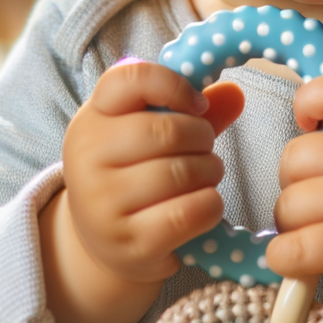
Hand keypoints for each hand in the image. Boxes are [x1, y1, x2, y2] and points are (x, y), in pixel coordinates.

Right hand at [60, 60, 245, 283]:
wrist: (105, 243)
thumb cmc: (133, 177)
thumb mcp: (147, 136)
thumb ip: (189, 113)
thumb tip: (236, 94)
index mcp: (92, 119)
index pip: (132, 79)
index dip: (175, 85)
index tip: (198, 106)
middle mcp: (87, 158)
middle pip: (167, 130)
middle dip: (203, 138)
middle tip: (205, 150)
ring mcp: (103, 203)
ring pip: (181, 173)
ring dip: (210, 172)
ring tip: (207, 176)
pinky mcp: (128, 241)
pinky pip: (188, 213)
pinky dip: (210, 206)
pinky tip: (205, 205)